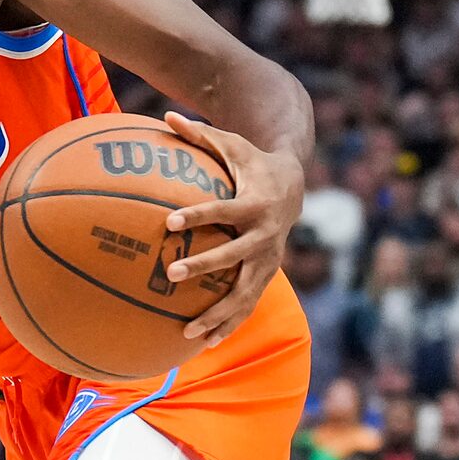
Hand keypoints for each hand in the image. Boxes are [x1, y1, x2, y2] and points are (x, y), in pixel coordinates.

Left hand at [159, 112, 304, 344]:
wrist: (294, 184)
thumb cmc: (252, 162)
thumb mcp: (231, 145)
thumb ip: (199, 134)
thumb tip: (164, 115)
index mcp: (255, 203)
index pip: (224, 210)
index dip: (199, 215)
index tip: (170, 222)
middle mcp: (265, 235)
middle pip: (234, 255)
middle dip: (204, 266)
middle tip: (170, 273)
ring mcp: (268, 259)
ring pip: (244, 292)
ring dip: (218, 313)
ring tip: (188, 331)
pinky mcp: (266, 274)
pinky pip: (248, 304)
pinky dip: (229, 324)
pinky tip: (205, 344)